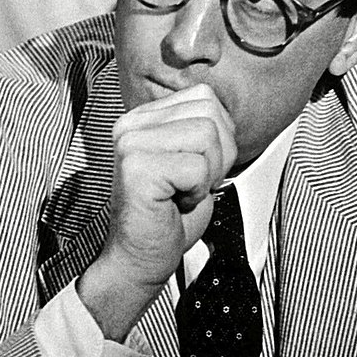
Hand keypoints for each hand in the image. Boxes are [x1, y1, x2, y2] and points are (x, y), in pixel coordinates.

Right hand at [77, 84, 236, 338]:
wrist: (141, 259)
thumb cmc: (170, 216)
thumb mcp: (193, 160)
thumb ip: (204, 128)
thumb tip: (225, 111)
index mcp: (143, 117)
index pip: (205, 97)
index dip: (220, 137)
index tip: (196, 169)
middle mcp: (131, 125)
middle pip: (210, 113)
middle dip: (219, 154)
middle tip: (192, 184)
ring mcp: (131, 144)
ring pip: (207, 135)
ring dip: (208, 173)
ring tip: (183, 192)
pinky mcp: (137, 169)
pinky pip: (198, 168)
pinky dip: (197, 192)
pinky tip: (176, 203)